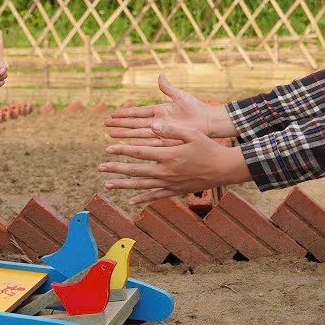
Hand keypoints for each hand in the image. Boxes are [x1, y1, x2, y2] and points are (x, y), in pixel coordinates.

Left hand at [99, 121, 250, 204]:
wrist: (224, 169)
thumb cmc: (208, 147)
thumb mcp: (191, 133)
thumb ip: (171, 129)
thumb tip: (152, 124)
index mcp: (168, 155)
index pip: (139, 153)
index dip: (122, 150)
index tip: (108, 148)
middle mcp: (166, 172)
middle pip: (136, 171)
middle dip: (116, 168)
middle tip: (100, 167)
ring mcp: (170, 183)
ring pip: (142, 185)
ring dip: (123, 184)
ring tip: (107, 184)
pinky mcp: (175, 191)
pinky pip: (155, 196)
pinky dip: (142, 199)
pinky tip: (130, 201)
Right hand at [105, 73, 230, 143]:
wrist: (209, 121)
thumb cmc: (196, 107)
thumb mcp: (180, 96)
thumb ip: (168, 88)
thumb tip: (159, 75)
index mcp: (159, 111)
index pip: (138, 112)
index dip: (125, 114)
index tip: (112, 115)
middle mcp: (158, 123)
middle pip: (135, 124)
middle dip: (121, 126)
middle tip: (106, 127)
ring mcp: (162, 132)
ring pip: (140, 135)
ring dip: (126, 136)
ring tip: (112, 138)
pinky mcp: (168, 141)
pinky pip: (152, 144)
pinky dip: (140, 145)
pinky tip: (130, 148)